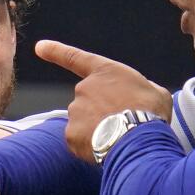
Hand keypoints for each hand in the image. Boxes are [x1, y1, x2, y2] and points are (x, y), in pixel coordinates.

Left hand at [36, 39, 171, 161]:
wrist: (138, 137)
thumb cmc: (151, 112)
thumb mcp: (155, 92)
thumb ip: (140, 90)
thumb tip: (137, 98)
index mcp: (105, 72)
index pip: (75, 58)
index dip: (56, 52)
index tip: (39, 47)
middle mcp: (84, 88)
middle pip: (88, 101)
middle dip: (101, 113)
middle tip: (122, 124)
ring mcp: (75, 111)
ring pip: (84, 122)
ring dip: (97, 129)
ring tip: (118, 137)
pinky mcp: (71, 134)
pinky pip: (80, 141)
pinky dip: (91, 146)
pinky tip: (108, 148)